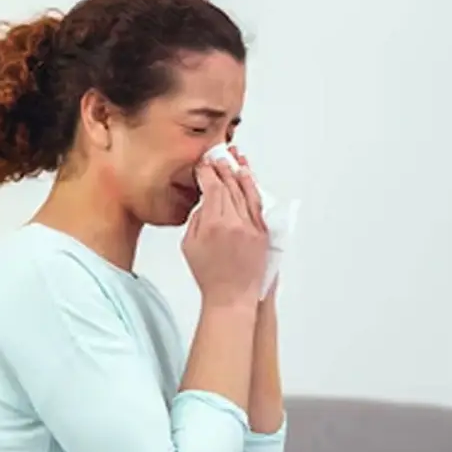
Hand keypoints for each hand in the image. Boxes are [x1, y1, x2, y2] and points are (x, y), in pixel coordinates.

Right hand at [182, 155, 268, 307]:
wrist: (232, 296)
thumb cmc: (209, 276)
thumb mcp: (189, 246)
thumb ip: (197, 219)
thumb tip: (206, 202)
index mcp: (213, 225)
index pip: (212, 188)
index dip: (207, 172)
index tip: (203, 164)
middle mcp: (234, 222)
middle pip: (229, 185)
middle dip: (222, 167)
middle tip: (217, 155)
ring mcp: (251, 226)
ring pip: (245, 190)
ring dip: (239, 172)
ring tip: (234, 158)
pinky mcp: (262, 232)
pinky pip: (257, 203)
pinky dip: (252, 187)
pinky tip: (248, 177)